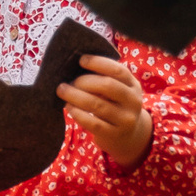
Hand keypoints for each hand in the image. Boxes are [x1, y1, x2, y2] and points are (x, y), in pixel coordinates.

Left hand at [60, 53, 150, 170]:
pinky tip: (69, 107)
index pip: (118, 70)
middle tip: (67, 82)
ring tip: (62, 91)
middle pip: (107, 86)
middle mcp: (133, 101)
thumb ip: (104, 77)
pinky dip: (78, 114)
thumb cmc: (114, 105)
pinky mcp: (114, 134)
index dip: (98, 63)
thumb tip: (75, 65)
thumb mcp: (117, 90)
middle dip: (83, 81)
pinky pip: (93, 123)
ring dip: (76, 96)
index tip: (81, 60)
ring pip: (98, 105)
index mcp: (133, 85)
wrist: (127, 135)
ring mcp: (125, 119)